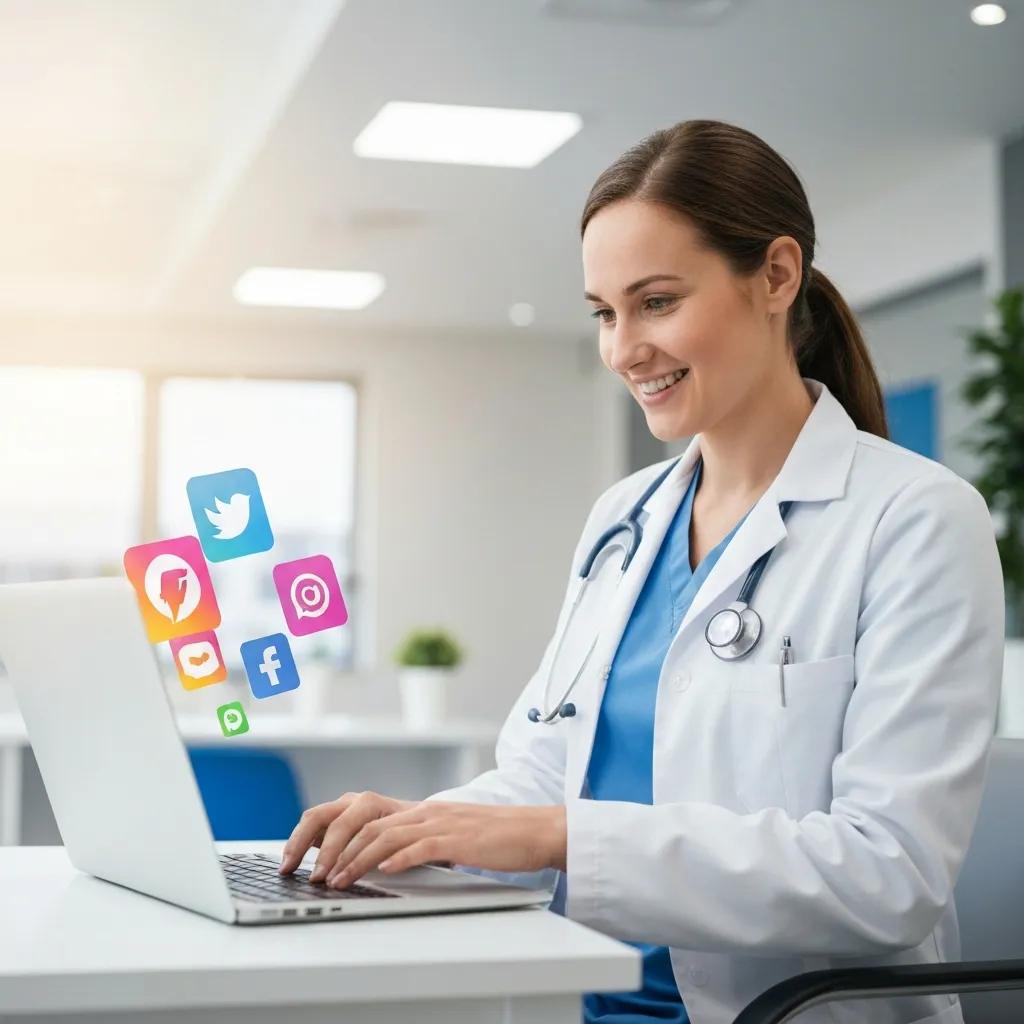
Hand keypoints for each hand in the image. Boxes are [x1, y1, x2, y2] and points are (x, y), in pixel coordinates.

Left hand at [286, 795, 567, 888]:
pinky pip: (420, 846)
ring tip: (337, 880)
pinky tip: (383, 872)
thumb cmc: (493, 837)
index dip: (332, 829)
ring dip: (356, 859)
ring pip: (385, 834)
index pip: (362, 811)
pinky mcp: (458, 838)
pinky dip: (397, 859)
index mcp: (418, 809)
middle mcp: (424, 810)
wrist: (533, 829)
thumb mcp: (448, 835)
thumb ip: (417, 841)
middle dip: (333, 847)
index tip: (310, 854)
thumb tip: (383, 860)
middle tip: (315, 873)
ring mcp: (440, 822)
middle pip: (365, 821)